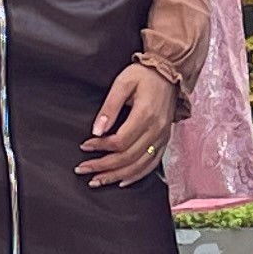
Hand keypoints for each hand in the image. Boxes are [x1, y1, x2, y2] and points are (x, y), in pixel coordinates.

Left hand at [80, 61, 178, 187]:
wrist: (168, 72)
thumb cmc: (144, 76)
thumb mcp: (122, 83)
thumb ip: (109, 107)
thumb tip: (97, 130)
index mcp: (145, 115)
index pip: (120, 141)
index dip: (100, 147)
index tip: (85, 145)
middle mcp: (156, 130)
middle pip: (128, 158)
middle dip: (103, 167)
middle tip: (83, 169)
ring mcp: (162, 137)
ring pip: (139, 166)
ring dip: (116, 176)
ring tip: (97, 180)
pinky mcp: (164, 140)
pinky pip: (151, 164)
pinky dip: (136, 176)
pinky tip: (122, 181)